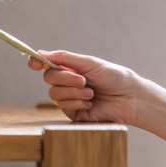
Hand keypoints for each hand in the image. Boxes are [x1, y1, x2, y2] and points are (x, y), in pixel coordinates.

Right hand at [28, 50, 142, 123]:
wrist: (130, 98)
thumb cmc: (114, 77)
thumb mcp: (89, 63)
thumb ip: (64, 58)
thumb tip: (40, 53)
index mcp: (70, 68)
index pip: (46, 65)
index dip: (37, 63)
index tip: (35, 63)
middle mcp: (67, 83)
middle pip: (48, 78)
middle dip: (65, 78)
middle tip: (84, 80)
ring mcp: (69, 98)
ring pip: (54, 94)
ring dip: (74, 92)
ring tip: (92, 93)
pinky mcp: (73, 113)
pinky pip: (64, 106)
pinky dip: (78, 103)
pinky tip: (91, 104)